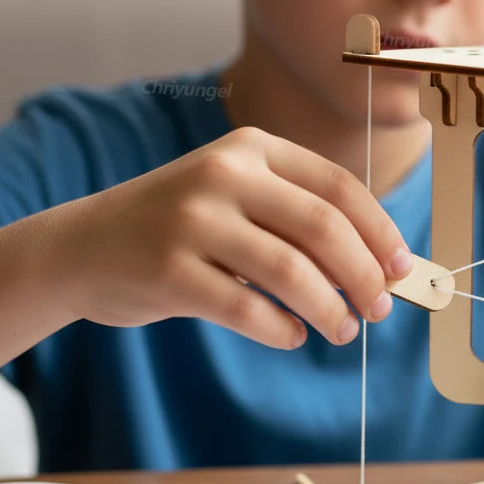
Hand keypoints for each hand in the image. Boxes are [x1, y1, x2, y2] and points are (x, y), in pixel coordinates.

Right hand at [54, 127, 412, 348]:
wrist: (81, 248)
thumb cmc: (180, 230)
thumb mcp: (236, 200)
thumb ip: (299, 223)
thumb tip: (380, 272)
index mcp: (251, 149)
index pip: (339, 187)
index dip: (380, 232)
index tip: (402, 269)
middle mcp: (223, 175)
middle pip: (324, 228)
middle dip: (364, 276)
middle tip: (378, 310)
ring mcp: (191, 221)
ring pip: (292, 272)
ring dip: (331, 310)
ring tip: (342, 330)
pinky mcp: (168, 271)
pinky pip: (248, 310)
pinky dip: (283, 330)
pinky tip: (293, 335)